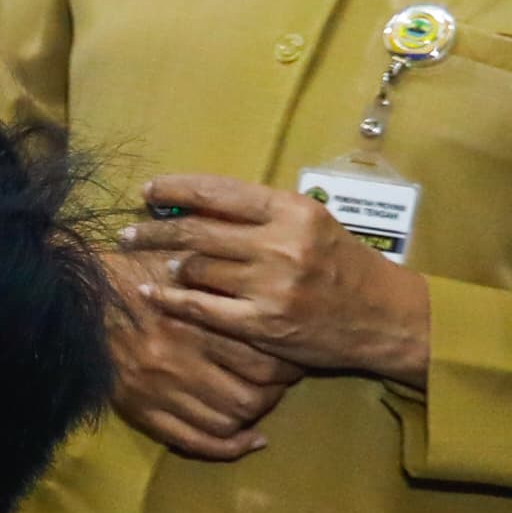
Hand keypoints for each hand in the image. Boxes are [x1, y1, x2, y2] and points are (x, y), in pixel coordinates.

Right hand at [104, 252, 299, 460]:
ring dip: (251, 417)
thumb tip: (268, 297)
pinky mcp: (139, 410)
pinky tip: (247, 440)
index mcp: (192, 321)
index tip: (288, 354)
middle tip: (278, 381)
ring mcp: (157, 390)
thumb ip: (219, 279)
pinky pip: (194, 442)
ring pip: (227, 421)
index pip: (263, 359)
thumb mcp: (179, 261)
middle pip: (252, 396)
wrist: (70, 294)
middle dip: (274, 392)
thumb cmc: (130, 269)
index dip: (285, 363)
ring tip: (257, 401)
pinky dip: (227, 447)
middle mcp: (177, 360)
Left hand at [123, 176, 431, 383]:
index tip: (148, 191)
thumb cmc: (344, 264)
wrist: (384, 316)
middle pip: (197, 231)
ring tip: (153, 263)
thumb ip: (261, 214)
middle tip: (127, 232)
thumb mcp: (311, 224)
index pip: (218, 192)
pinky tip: (151, 291)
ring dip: (167, 265)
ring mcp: (271, 286)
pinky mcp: (263, 323)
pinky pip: (201, 307)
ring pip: (196, 268)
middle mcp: (281, 244)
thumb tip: (197, 206)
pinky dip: (170, 297)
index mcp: (292, 210)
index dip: (176, 189)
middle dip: (153, 230)